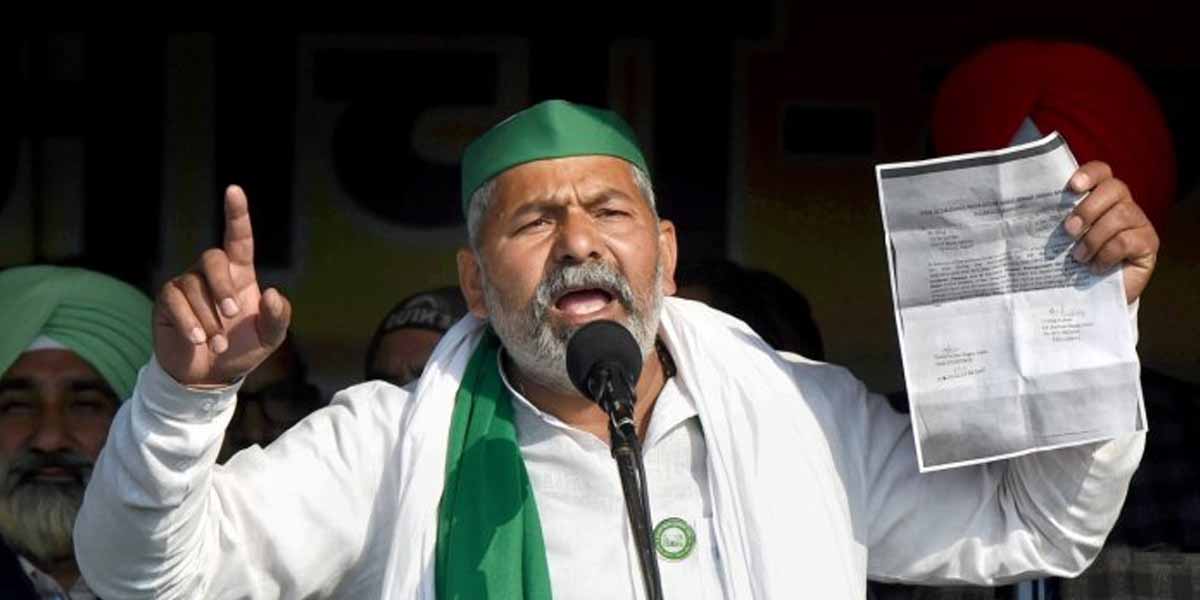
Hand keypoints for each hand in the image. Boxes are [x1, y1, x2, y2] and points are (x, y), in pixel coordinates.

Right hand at [153, 185, 291, 384]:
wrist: (210, 376)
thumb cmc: (241, 350)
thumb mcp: (270, 338)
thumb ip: (278, 317)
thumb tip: (273, 292)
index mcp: (240, 274)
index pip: (238, 238)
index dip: (236, 214)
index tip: (233, 190)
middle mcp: (211, 273)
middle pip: (213, 259)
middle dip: (223, 286)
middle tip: (233, 315)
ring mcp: (187, 285)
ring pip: (195, 286)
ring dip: (209, 318)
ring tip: (217, 344)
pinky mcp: (167, 301)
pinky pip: (175, 301)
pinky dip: (189, 322)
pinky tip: (197, 340)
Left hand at [1063, 161, 1159, 303]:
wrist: (1093, 296)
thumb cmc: (1073, 262)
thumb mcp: (1059, 239)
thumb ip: (1050, 222)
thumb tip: (1015, 212)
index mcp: (1100, 196)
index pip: (1101, 171)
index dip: (1089, 174)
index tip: (1072, 187)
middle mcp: (1123, 204)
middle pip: (1114, 188)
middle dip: (1088, 209)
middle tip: (1068, 230)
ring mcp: (1139, 223)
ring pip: (1121, 214)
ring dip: (1094, 237)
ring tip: (1078, 257)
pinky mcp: (1148, 243)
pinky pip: (1127, 240)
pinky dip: (1106, 254)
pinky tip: (1095, 267)